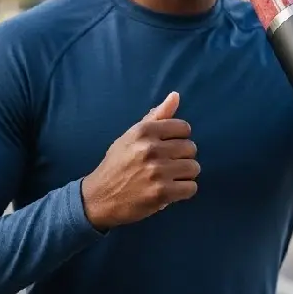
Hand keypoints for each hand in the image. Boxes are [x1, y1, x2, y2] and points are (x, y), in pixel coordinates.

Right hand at [80, 92, 200, 230]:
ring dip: (184, 175)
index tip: (167, 148)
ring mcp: (157, 172)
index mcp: (143, 131)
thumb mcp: (131, 136)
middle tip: (165, 165)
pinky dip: (183, 191)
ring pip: (193, 168)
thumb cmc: (117, 164)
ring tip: (168, 178)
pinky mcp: (162, 193)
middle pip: (191, 148)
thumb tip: (176, 95)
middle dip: (182, 157)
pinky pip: (191, 188)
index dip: (179, 139)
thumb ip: (156, 117)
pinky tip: (169, 191)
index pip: (184, 128)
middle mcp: (151, 149)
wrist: (98, 198)